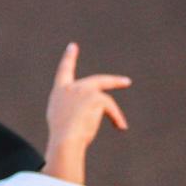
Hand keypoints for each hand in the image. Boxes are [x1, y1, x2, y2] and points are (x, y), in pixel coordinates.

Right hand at [44, 43, 128, 164]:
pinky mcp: (96, 96)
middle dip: (113, 82)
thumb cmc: (62, 136)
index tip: (72, 47)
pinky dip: (115, 119)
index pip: (63, 72)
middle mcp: (72, 88)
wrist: (65, 139)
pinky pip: (110, 109)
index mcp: (59, 93)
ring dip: (114, 112)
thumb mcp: (62, 120)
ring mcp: (85, 90)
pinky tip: (120, 128)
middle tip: (126, 82)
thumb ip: (72, 109)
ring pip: (106, 99)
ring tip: (121, 125)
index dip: (68, 58)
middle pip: (97, 81)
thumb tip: (87, 112)